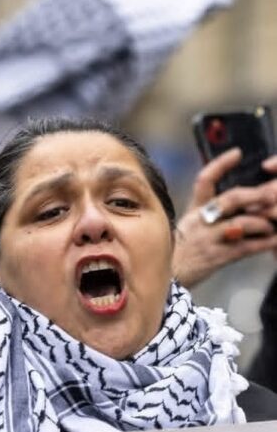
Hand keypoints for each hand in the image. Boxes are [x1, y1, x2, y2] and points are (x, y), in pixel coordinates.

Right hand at [173, 148, 276, 286]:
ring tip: (272, 225)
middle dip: (255, 195)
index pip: (205, 180)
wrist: (166, 277)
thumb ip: (208, 215)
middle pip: (230, 199)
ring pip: (241, 223)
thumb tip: (240, 206)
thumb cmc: (178, 253)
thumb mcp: (187, 227)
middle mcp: (200, 220)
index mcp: (193, 210)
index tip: (237, 153)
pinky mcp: (217, 257)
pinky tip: (273, 241)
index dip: (221, 165)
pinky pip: (246, 247)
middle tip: (271, 194)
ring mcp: (209, 238)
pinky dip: (263, 243)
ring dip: (263, 223)